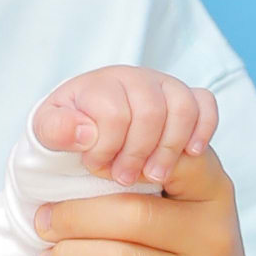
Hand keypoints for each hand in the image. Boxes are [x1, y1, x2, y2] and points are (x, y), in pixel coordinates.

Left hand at [32, 66, 217, 197]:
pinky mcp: (187, 98)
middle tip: (124, 178)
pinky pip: (205, 103)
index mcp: (99, 82)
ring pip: (181, 107)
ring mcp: (163, 86)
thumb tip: (84, 133)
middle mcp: (134, 78)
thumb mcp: (50, 130)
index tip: (96, 166)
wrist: (92, 125)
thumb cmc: (72, 130)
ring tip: (155, 176)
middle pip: (150, 111)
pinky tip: (191, 153)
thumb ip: (56, 129)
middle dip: (137, 151)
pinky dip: (203, 127)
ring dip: (169, 147)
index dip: (106, 145)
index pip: (113, 111)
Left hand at [34, 137, 255, 255]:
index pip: (170, 158)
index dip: (119, 156)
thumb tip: (70, 143)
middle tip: (44, 220)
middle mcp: (213, 237)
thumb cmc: (182, 248)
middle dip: (73, 216)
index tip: (87, 167)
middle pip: (130, 214)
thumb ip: (147, 170)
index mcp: (213, 193)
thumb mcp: (185, 205)